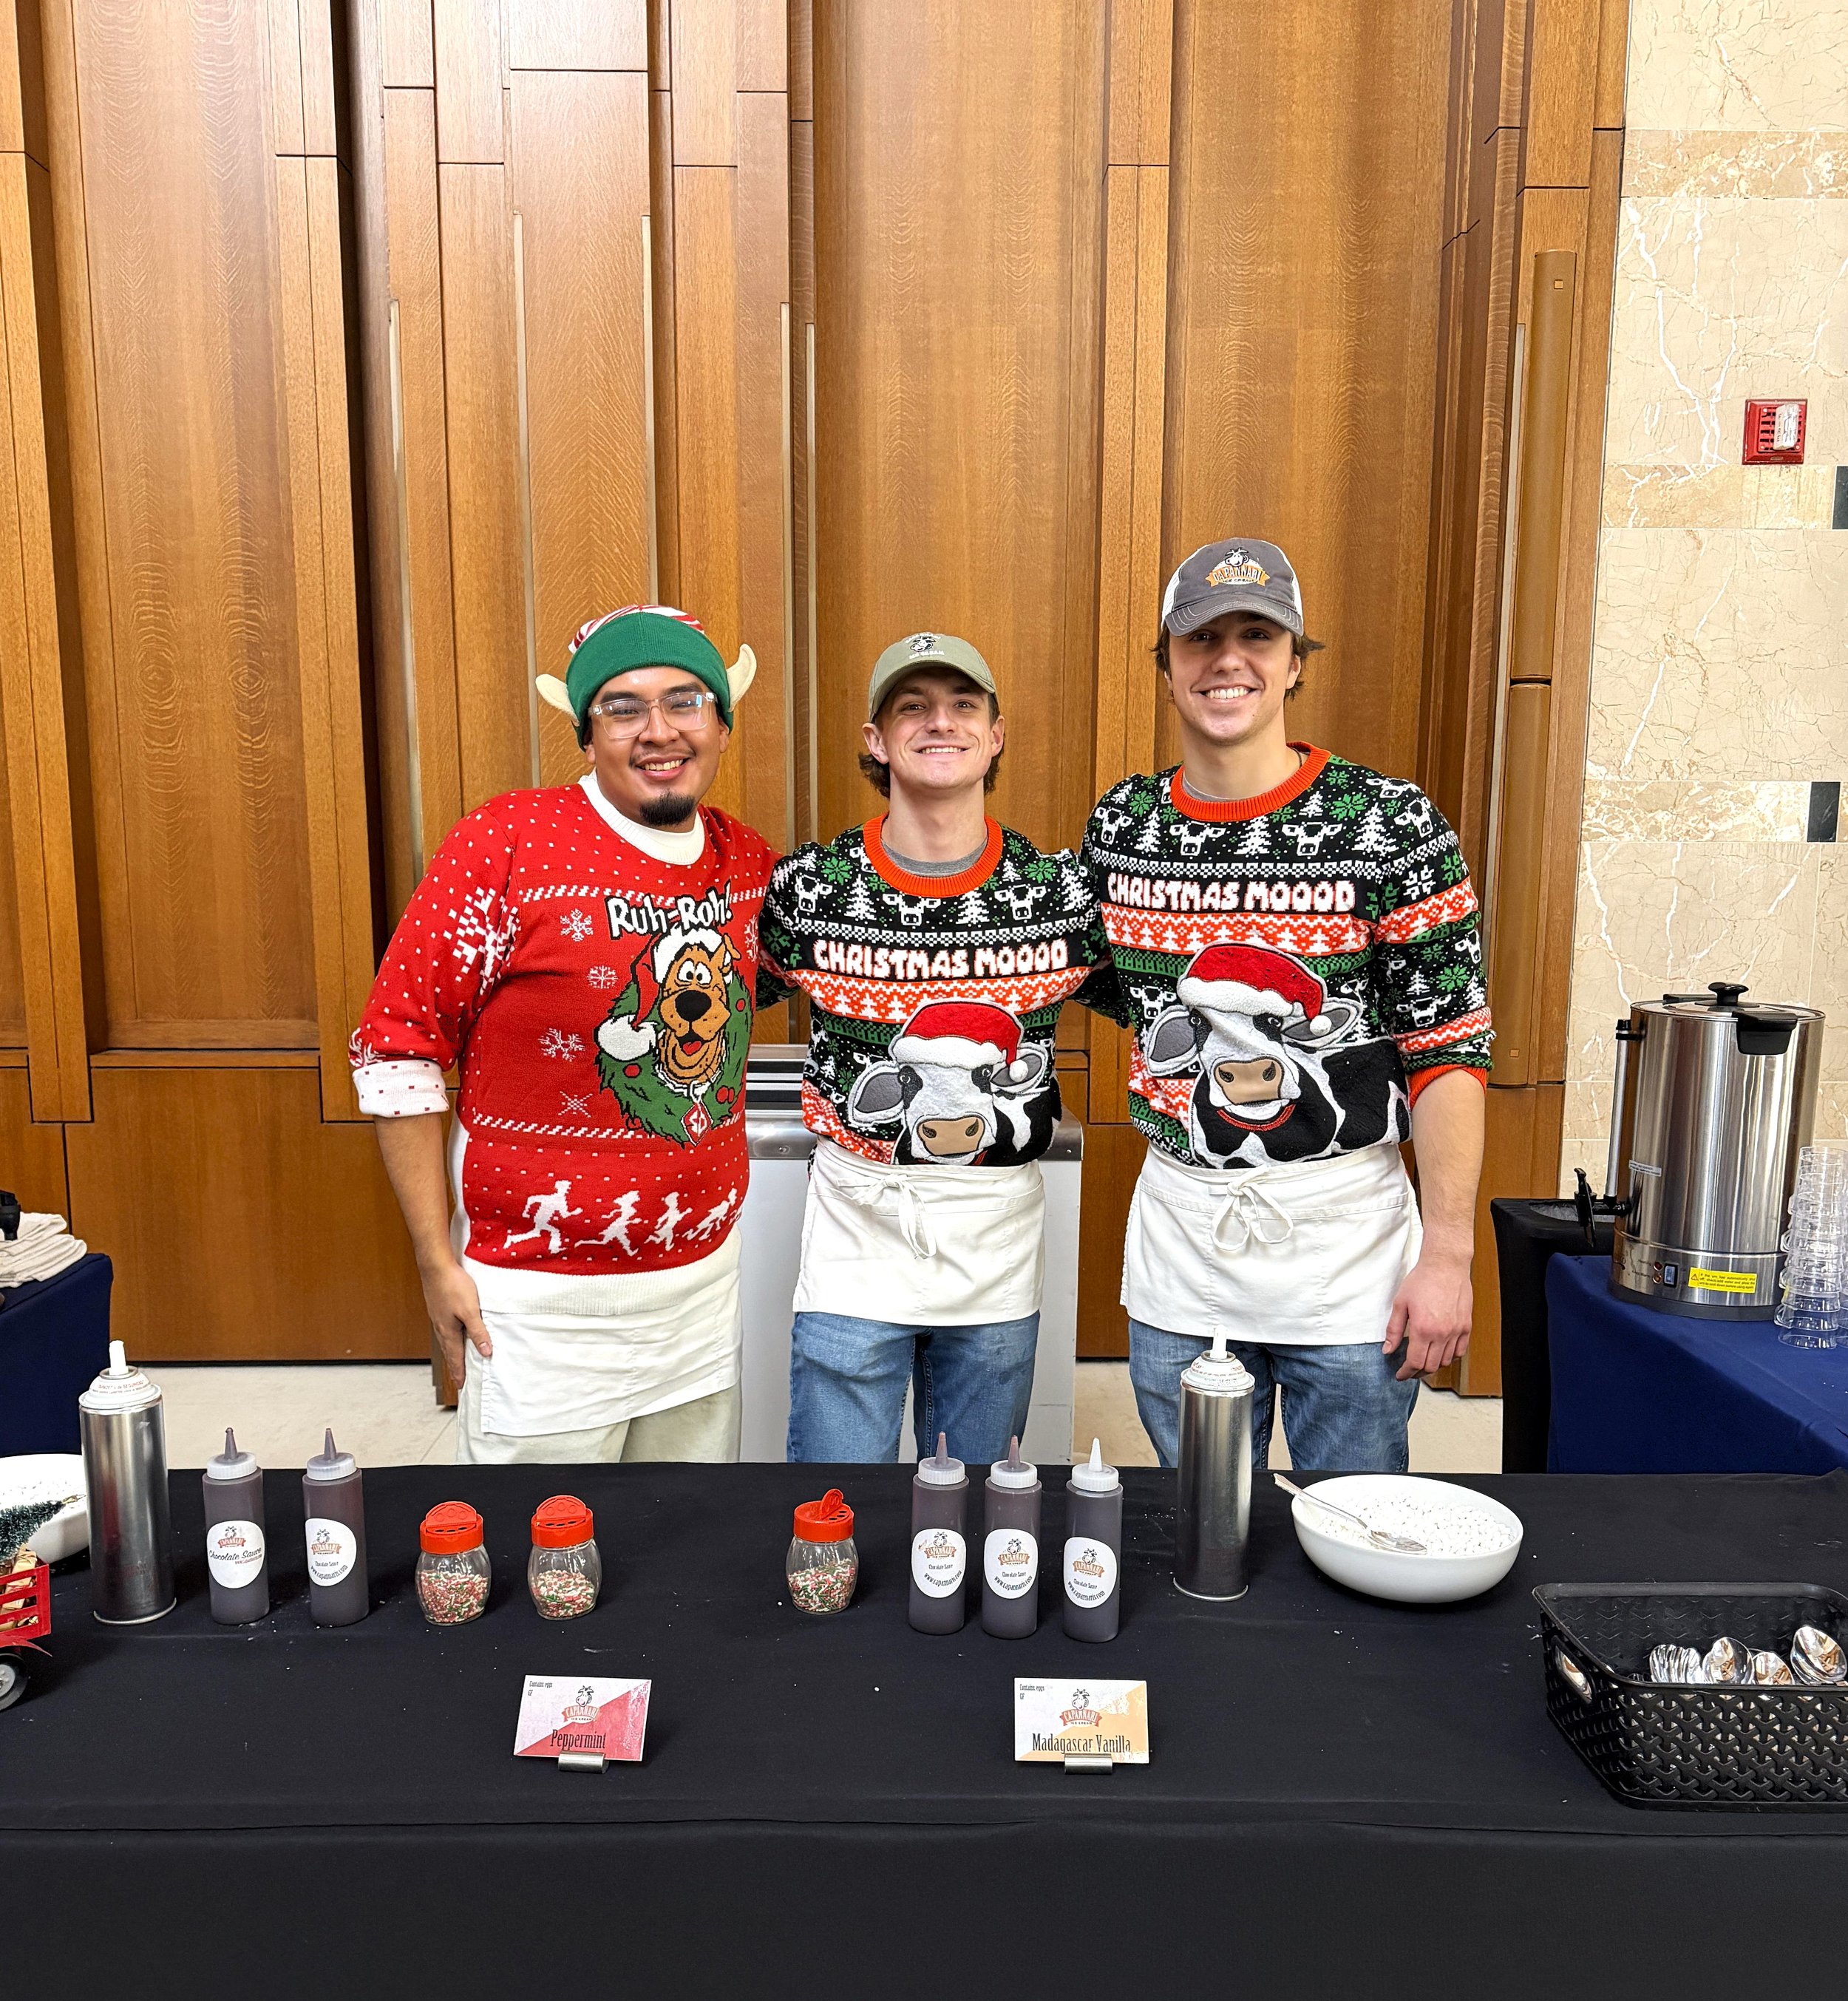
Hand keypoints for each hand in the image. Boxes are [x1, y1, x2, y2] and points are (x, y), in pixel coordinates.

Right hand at [419, 1256, 490, 1385]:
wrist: (435, 1266)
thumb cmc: (452, 1286)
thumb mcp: (470, 1311)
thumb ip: (478, 1331)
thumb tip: (485, 1352)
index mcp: (448, 1331)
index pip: (455, 1357)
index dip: (459, 1372)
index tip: (461, 1385)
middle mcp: (440, 1327)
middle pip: (449, 1352)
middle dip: (454, 1366)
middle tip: (458, 1379)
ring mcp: (438, 1317)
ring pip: (446, 1340)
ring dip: (452, 1353)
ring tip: (457, 1360)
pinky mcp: (439, 1307)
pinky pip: (445, 1329)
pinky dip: (450, 1338)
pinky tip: (454, 1334)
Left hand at [1383, 1250, 1471, 1381]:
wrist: (1445, 1265)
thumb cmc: (1422, 1280)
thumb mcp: (1400, 1304)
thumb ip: (1394, 1330)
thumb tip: (1388, 1350)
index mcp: (1423, 1329)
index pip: (1415, 1362)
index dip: (1406, 1373)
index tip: (1400, 1375)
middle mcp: (1442, 1334)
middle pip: (1431, 1366)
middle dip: (1417, 1372)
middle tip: (1409, 1370)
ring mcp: (1456, 1331)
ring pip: (1445, 1361)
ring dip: (1433, 1366)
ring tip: (1423, 1362)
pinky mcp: (1466, 1326)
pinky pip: (1460, 1351)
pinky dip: (1450, 1358)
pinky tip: (1440, 1354)